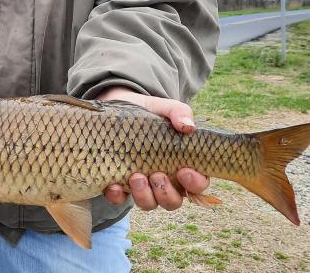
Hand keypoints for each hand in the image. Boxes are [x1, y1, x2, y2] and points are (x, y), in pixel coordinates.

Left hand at [97, 87, 209, 210]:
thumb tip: (188, 126)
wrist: (115, 108)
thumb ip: (178, 112)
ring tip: (136, 176)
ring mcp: (140, 185)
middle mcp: (163, 180)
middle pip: (173, 201)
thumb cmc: (146, 113)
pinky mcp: (118, 184)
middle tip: (157, 175)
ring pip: (148, 203)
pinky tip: (114, 185)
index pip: (197, 184)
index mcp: (180, 164)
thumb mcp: (162, 108)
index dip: (195, 183)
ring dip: (144, 195)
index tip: (184, 171)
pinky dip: (117, 195)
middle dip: (166, 193)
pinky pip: (119, 199)